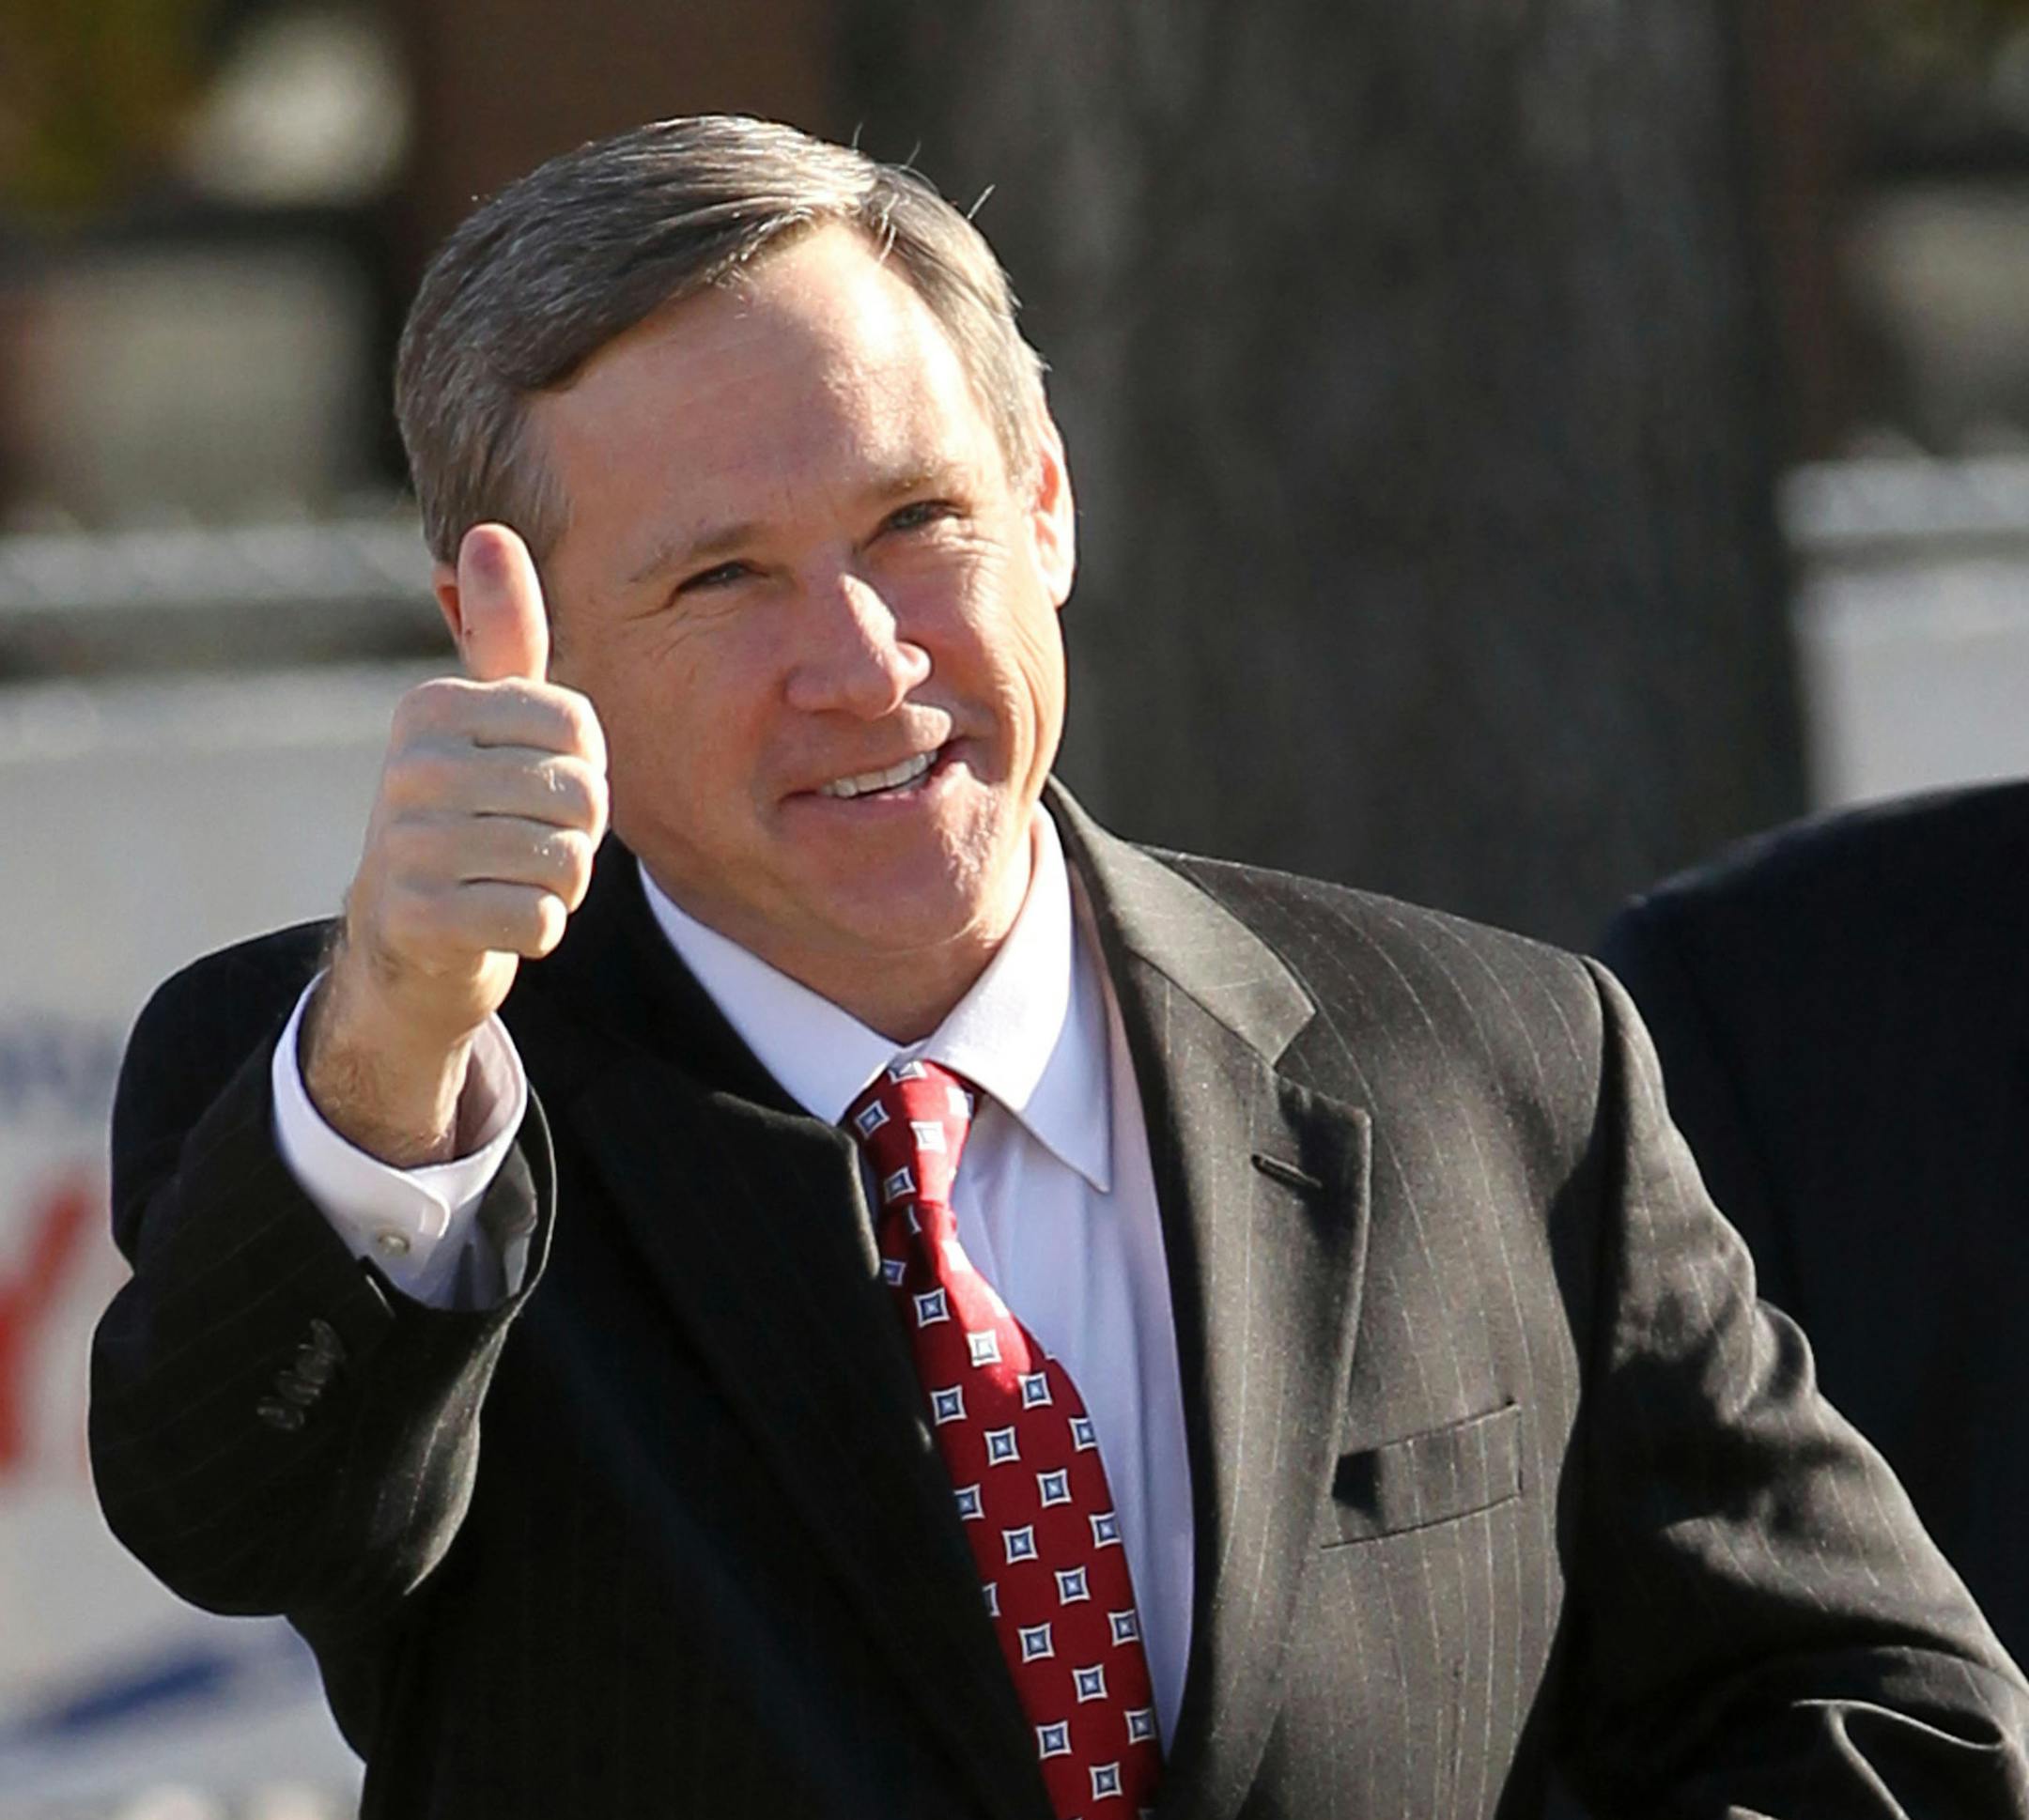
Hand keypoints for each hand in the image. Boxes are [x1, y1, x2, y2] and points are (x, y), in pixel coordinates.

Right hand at [304, 524, 608, 1163]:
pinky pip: (539, 919)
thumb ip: (503, 636)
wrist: (407, 939)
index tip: (536, 789)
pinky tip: (496, 920)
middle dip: (577, 835)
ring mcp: (406, 844)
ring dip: (560, 885)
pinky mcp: (418, 918)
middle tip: (526, 845)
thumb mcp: (486, 722)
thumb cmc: (469, 814)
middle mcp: (410, 767)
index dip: (586, 772)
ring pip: (565, 861)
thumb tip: (491, 531)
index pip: (582, 729)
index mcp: (433, 708)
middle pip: (581, 797)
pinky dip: (538, 929)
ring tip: (510, 879)